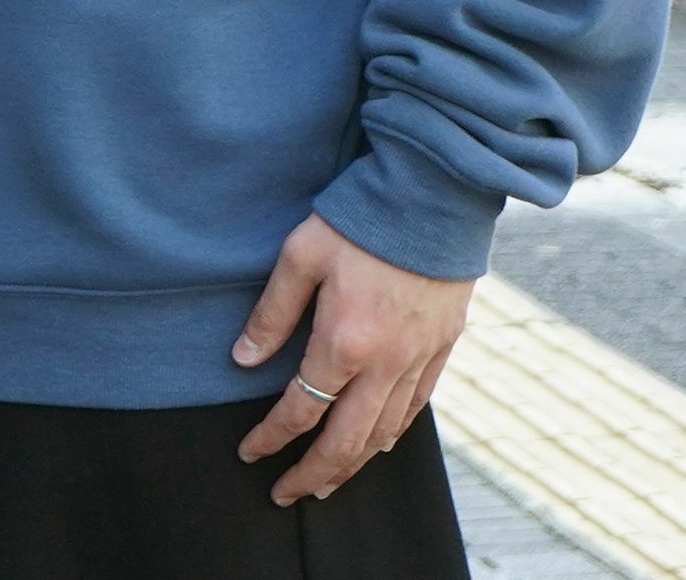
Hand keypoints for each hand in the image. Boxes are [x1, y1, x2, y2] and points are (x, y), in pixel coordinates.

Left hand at [232, 213, 473, 506]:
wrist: (432, 192)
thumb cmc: (360, 216)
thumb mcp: (301, 254)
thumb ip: (272, 312)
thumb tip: (242, 360)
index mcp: (344, 341)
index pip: (301, 410)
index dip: (271, 438)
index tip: (250, 452)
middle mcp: (386, 362)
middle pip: (346, 442)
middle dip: (312, 475)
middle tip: (285, 494)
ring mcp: (419, 357)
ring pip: (384, 434)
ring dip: (352, 465)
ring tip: (326, 481)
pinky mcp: (444, 344)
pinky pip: (417, 407)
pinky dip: (393, 434)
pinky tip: (378, 443)